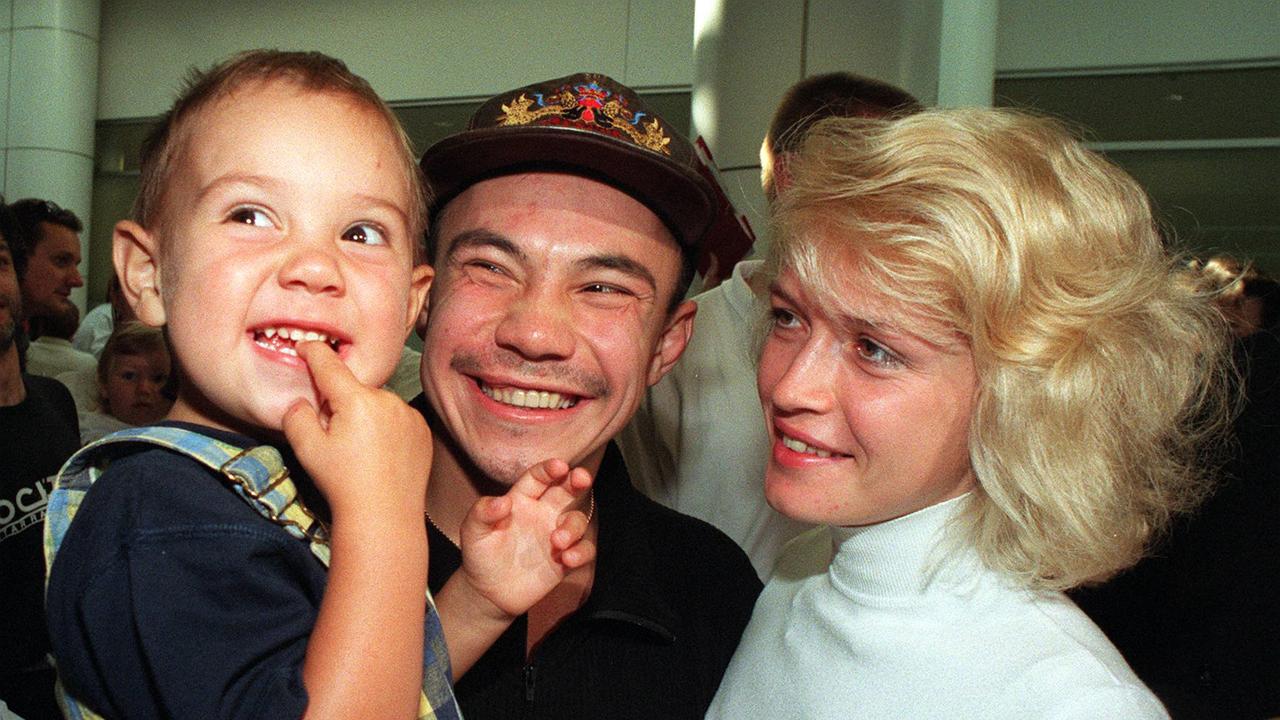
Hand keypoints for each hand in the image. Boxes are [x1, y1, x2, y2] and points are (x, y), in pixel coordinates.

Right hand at [282, 341, 431, 520]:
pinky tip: (379, 453)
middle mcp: (388, 400)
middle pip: (354, 389)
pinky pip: (397, 417)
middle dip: (339, 402)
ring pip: (376, 403)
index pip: (330, 365)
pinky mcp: (422, 429)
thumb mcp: (306, 449)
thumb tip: (303, 401)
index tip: (305, 347)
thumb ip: (296, 415)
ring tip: (359, 451)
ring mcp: (409, 414)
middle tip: (333, 436)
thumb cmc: (343, 484)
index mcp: (357, 400)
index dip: (314, 352)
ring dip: (364, 415)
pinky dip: (385, 427)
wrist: (385, 515)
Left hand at [459, 459, 594, 618]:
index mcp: (522, 500)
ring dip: (573, 526)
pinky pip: (584, 550)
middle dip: (578, 480)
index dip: (550, 469)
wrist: (488, 593)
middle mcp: (543, 513)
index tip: (560, 466)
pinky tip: (568, 558)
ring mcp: (556, 535)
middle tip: (582, 478)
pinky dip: (582, 552)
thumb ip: (482, 513)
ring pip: (577, 520)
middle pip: (567, 490)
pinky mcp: (565, 559)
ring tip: (558, 541)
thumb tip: (502, 501)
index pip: (539, 477)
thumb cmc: (480, 556)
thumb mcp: (472, 532)